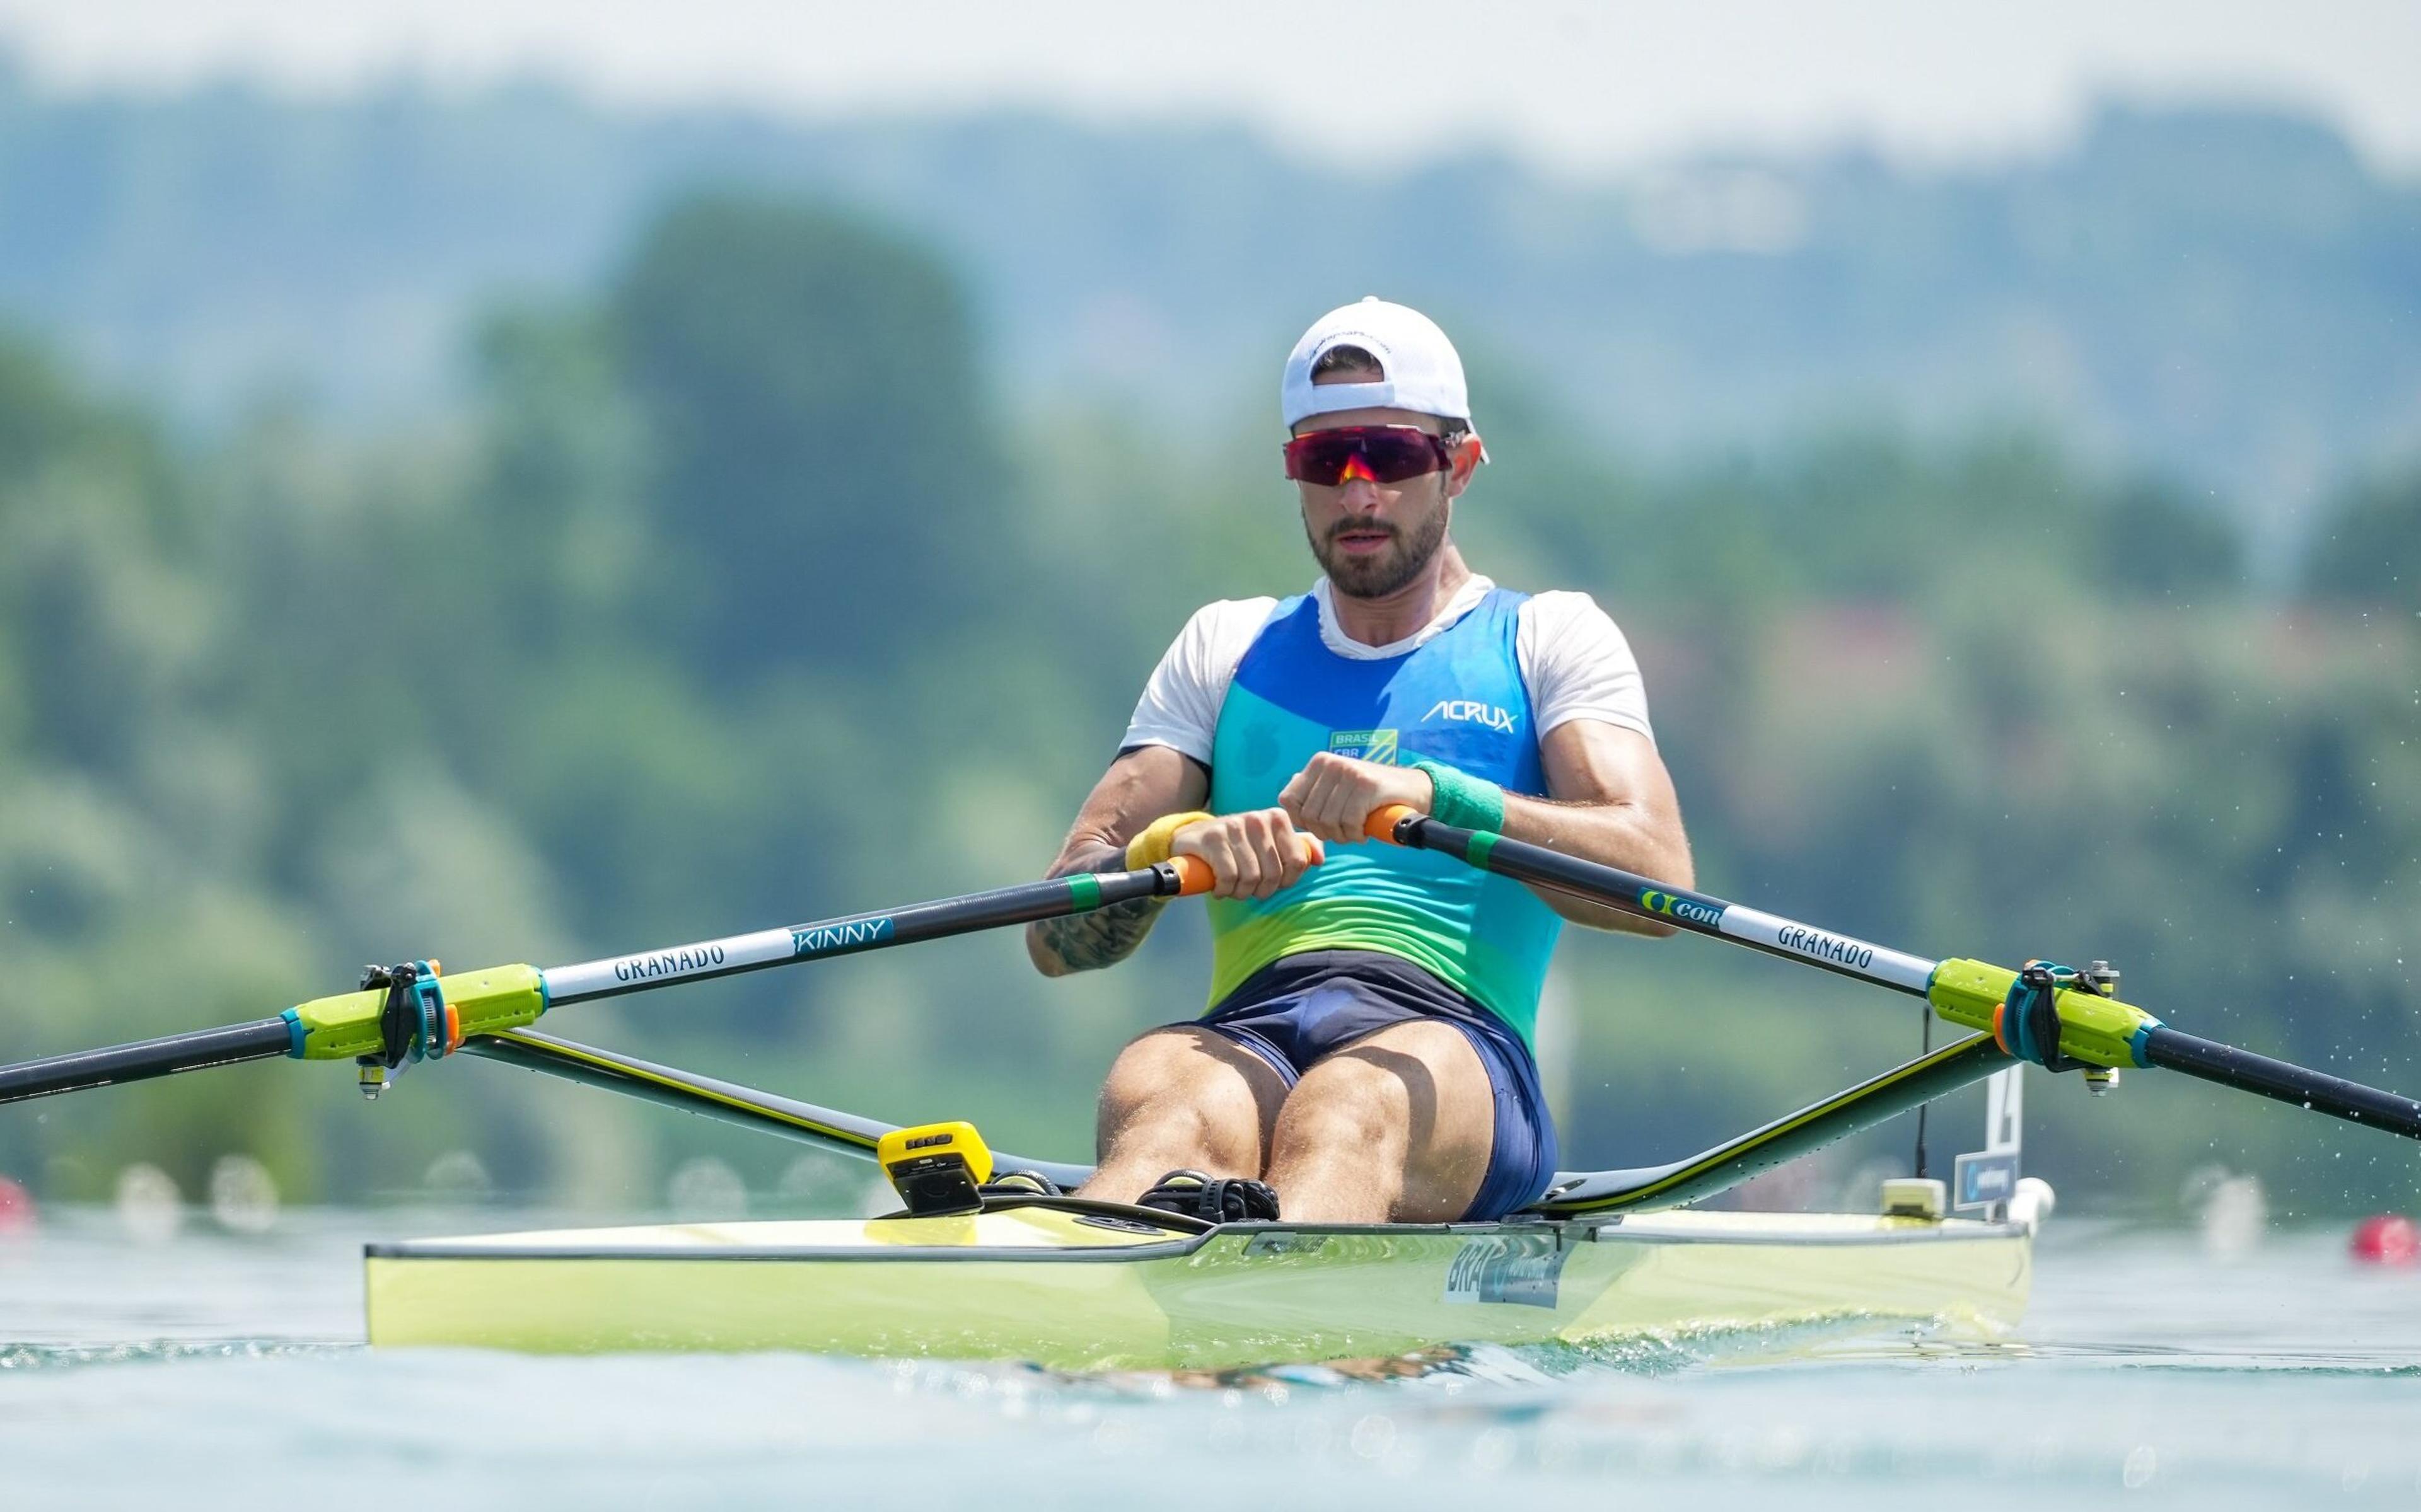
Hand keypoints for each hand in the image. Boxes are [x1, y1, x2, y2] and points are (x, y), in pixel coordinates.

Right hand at [1168, 808, 1325, 900]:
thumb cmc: (1238, 845)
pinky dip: (1225, 890)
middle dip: (1261, 890)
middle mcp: (1257, 818)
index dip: (1286, 881)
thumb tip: (1319, 859)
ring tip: (1233, 889)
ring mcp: (1234, 826)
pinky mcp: (1213, 838)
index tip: (1272, 884)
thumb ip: (1298, 847)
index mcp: (1277, 818)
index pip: (1297, 861)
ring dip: (1241, 892)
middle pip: (1274, 873)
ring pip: (1251, 877)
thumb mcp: (1269, 841)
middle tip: (1249, 890)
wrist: (1193, 836)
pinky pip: (1229, 877)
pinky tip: (1220, 888)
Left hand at [1278, 752, 1434, 845]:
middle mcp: (1331, 764)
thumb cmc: (1372, 795)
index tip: (1320, 825)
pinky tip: (1363, 832)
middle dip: (1324, 832)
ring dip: (1342, 836)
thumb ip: (1313, 791)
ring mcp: (1349, 773)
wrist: (1414, 789)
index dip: (1301, 820)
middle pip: (1309, 815)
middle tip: (1343, 832)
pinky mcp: (1366, 786)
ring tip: (1354, 832)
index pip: (1288, 800)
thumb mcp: (1338, 787)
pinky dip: (1356, 834)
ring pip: (1328, 821)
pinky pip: (1349, 822)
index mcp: (1319, 763)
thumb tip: (1286, 800)